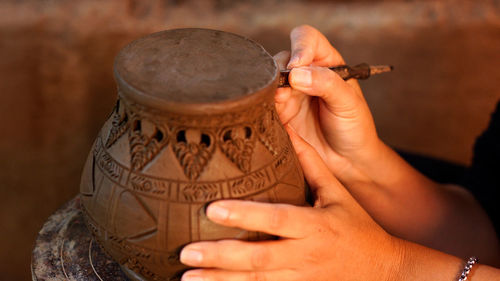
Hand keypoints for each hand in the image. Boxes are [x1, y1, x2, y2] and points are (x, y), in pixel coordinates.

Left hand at [179, 127, 402, 280]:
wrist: (384, 272)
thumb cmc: (359, 229)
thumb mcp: (338, 193)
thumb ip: (311, 164)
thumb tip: (287, 130)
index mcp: (315, 225)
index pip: (276, 218)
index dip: (244, 216)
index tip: (211, 210)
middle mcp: (306, 254)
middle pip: (259, 258)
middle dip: (221, 257)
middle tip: (186, 253)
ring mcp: (302, 279)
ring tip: (187, 278)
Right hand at [274, 25, 381, 183]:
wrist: (348, 162)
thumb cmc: (355, 129)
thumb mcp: (348, 103)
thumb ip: (326, 83)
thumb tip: (296, 74)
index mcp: (326, 63)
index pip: (307, 39)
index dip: (299, 47)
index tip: (297, 65)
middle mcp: (305, 74)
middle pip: (282, 58)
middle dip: (281, 70)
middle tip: (286, 89)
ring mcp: (290, 94)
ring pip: (268, 79)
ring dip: (270, 87)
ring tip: (280, 101)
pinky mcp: (278, 114)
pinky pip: (263, 103)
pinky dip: (263, 105)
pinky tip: (273, 113)